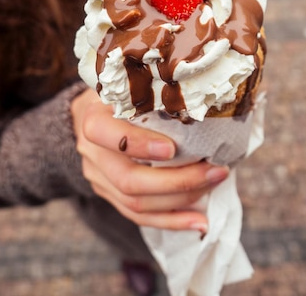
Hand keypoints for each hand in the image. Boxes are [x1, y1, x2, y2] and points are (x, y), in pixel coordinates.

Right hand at [71, 88, 228, 232]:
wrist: (89, 116)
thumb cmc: (121, 95)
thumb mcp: (130, 83)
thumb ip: (154, 91)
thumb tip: (205, 95)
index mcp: (93, 119)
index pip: (106, 135)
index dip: (138, 145)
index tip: (172, 148)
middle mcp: (92, 153)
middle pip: (128, 180)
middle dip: (177, 181)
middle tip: (216, 171)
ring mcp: (99, 179)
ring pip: (136, 203)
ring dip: (180, 201)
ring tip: (214, 187)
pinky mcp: (110, 196)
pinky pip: (139, 217)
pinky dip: (172, 221)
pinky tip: (199, 222)